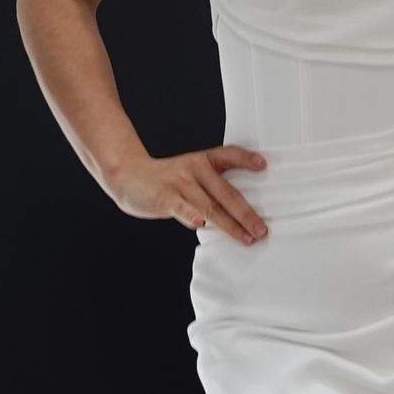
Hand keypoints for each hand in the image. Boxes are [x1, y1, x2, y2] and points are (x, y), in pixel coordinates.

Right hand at [114, 145, 268, 241]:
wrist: (130, 176)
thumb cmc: (168, 180)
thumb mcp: (192, 174)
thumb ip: (214, 187)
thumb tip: (243, 213)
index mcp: (204, 160)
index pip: (229, 156)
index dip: (246, 159)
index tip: (263, 166)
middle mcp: (194, 169)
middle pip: (226, 193)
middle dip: (246, 214)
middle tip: (262, 230)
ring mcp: (180, 183)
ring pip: (210, 206)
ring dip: (230, 225)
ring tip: (246, 238)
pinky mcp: (165, 197)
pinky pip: (181, 208)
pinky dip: (190, 215)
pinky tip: (199, 225)